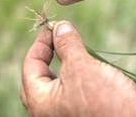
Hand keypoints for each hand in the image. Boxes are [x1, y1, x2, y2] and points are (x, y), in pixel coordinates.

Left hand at [21, 21, 135, 116]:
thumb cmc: (106, 100)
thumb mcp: (82, 67)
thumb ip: (67, 45)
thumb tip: (59, 27)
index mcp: (40, 103)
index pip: (29, 66)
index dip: (40, 43)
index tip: (53, 27)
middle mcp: (47, 113)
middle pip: (38, 77)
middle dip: (46, 55)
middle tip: (58, 37)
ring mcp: (64, 115)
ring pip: (54, 85)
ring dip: (61, 65)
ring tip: (73, 48)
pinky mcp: (80, 115)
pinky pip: (68, 93)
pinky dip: (73, 76)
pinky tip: (85, 67)